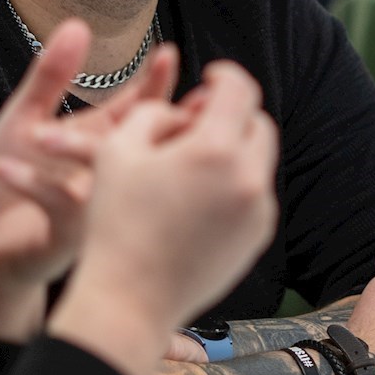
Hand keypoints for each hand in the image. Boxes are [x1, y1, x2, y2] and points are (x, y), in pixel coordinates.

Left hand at [0, 20, 179, 341]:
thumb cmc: (10, 182)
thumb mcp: (25, 121)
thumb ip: (51, 77)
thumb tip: (78, 22)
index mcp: (104, 141)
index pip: (142, 106)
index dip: (157, 81)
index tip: (169, 53)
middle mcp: (110, 171)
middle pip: (151, 142)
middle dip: (170, 120)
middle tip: (193, 101)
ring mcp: (97, 203)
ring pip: (119, 175)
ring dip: (114, 150)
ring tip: (100, 128)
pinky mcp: (71, 233)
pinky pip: (63, 203)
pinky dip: (35, 182)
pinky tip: (6, 164)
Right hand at [48, 62, 279, 374]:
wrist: (130, 300)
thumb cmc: (116, 223)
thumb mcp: (118, 150)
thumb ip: (157, 112)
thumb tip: (189, 109)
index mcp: (216, 150)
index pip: (240, 89)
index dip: (224, 74)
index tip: (209, 75)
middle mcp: (249, 178)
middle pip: (257, 124)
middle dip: (232, 114)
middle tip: (199, 118)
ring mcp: (259, 211)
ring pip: (257, 160)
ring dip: (234, 149)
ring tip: (192, 160)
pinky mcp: (258, 237)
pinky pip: (253, 193)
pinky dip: (234, 182)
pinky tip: (197, 196)